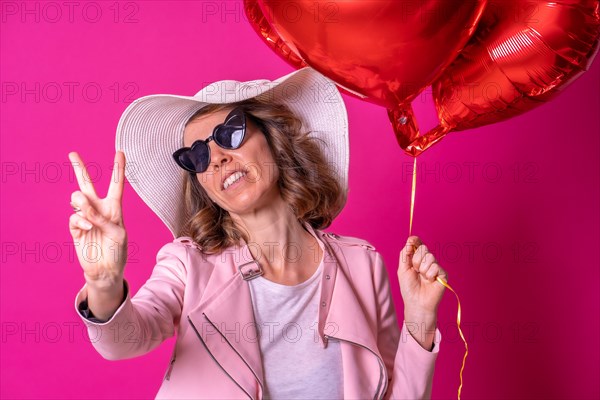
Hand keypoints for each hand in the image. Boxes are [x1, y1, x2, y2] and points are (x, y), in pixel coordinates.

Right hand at [68, 151, 127, 288]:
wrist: (106, 270)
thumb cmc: (118, 251)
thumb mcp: (118, 234)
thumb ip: (103, 219)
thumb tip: (83, 209)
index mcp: (114, 208)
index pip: (116, 185)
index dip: (118, 169)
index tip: (120, 152)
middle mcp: (99, 209)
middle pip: (87, 184)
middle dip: (80, 168)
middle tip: (72, 153)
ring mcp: (85, 217)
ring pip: (77, 198)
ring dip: (82, 203)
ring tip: (88, 213)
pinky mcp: (75, 228)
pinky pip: (73, 216)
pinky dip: (80, 220)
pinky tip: (87, 227)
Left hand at [397, 236, 446, 315]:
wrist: (416, 302)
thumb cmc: (409, 288)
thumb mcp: (402, 269)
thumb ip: (405, 254)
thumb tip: (410, 240)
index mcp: (417, 259)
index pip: (418, 245)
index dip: (415, 240)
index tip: (412, 240)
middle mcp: (427, 261)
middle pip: (423, 248)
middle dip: (416, 259)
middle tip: (415, 271)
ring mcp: (435, 267)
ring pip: (430, 257)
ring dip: (422, 269)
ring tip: (422, 278)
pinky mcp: (443, 273)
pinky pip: (436, 266)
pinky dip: (430, 274)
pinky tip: (430, 281)